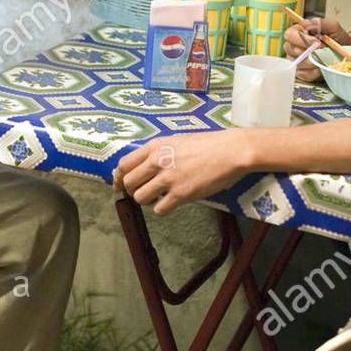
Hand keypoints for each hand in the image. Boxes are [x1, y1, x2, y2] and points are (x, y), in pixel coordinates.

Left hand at [113, 131, 252, 215]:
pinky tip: (173, 202)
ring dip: (148, 201)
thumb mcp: (177, 141)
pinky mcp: (181, 194)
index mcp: (155, 146)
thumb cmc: (208, 144)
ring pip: (140, 198)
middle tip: (146, 192)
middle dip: (134, 190)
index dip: (119, 178)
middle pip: (128, 183)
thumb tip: (144, 166)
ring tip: (161, 197)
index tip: (120, 186)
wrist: (231, 151)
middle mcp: (157, 161)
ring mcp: (168, 178)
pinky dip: (163, 209)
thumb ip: (159, 152)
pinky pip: (159, 210)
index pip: (124, 164)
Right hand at [285, 18, 348, 80]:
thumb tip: (307, 24)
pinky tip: (322, 66)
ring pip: (297, 62)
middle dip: (307, 50)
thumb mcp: (332, 26)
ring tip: (324, 57)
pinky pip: (304, 74)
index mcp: (298, 32)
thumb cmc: (337, 39)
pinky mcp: (301, 73)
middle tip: (321, 50)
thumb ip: (320, 23)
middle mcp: (293, 46)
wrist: (346, 53)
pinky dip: (315, 71)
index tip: (316, 41)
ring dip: (312, 61)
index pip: (289, 34)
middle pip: (289, 49)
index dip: (300, 38)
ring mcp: (296, 60)